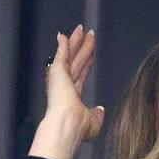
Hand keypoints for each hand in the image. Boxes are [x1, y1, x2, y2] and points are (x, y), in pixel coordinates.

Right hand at [28, 25, 105, 158]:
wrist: (67, 126)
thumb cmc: (78, 129)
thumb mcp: (93, 122)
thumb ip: (96, 115)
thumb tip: (100, 109)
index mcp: (71, 96)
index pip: (81, 75)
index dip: (86, 64)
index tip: (91, 54)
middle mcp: (65, 86)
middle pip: (76, 62)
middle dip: (82, 48)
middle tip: (87, 34)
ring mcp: (60, 78)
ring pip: (71, 56)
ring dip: (76, 42)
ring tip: (82, 29)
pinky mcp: (57, 72)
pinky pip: (61, 55)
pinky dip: (63, 45)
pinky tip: (64, 34)